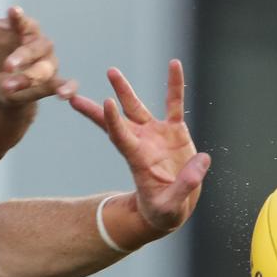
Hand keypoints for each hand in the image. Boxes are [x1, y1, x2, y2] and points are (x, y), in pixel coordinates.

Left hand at [0, 0, 75, 104]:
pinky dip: (69, 88)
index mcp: (24, 27)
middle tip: (7, 65)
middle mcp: (39, 44)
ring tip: (8, 87)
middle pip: (35, 49)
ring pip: (44, 70)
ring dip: (29, 79)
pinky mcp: (51, 82)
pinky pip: (65, 83)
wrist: (2, 73)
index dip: (18, 18)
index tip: (13, 11)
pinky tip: (65, 95)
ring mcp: (47, 63)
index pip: (22, 21)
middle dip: (22, 57)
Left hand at [70, 60, 209, 233]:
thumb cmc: (164, 212)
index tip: (106, 103)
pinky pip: (174, 104)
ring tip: (110, 71)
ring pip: (137, 108)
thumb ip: (184, 186)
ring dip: (124, 90)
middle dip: (98, 108)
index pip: (121, 137)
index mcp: (138, 160)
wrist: (171, 209)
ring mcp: (156, 135)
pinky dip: (175, 86)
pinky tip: (174, 65)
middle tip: (74, 93)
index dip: (113, 121)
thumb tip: (202, 162)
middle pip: (117, 121)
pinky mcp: (174, 132)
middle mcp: (142, 143)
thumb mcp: (171, 207)